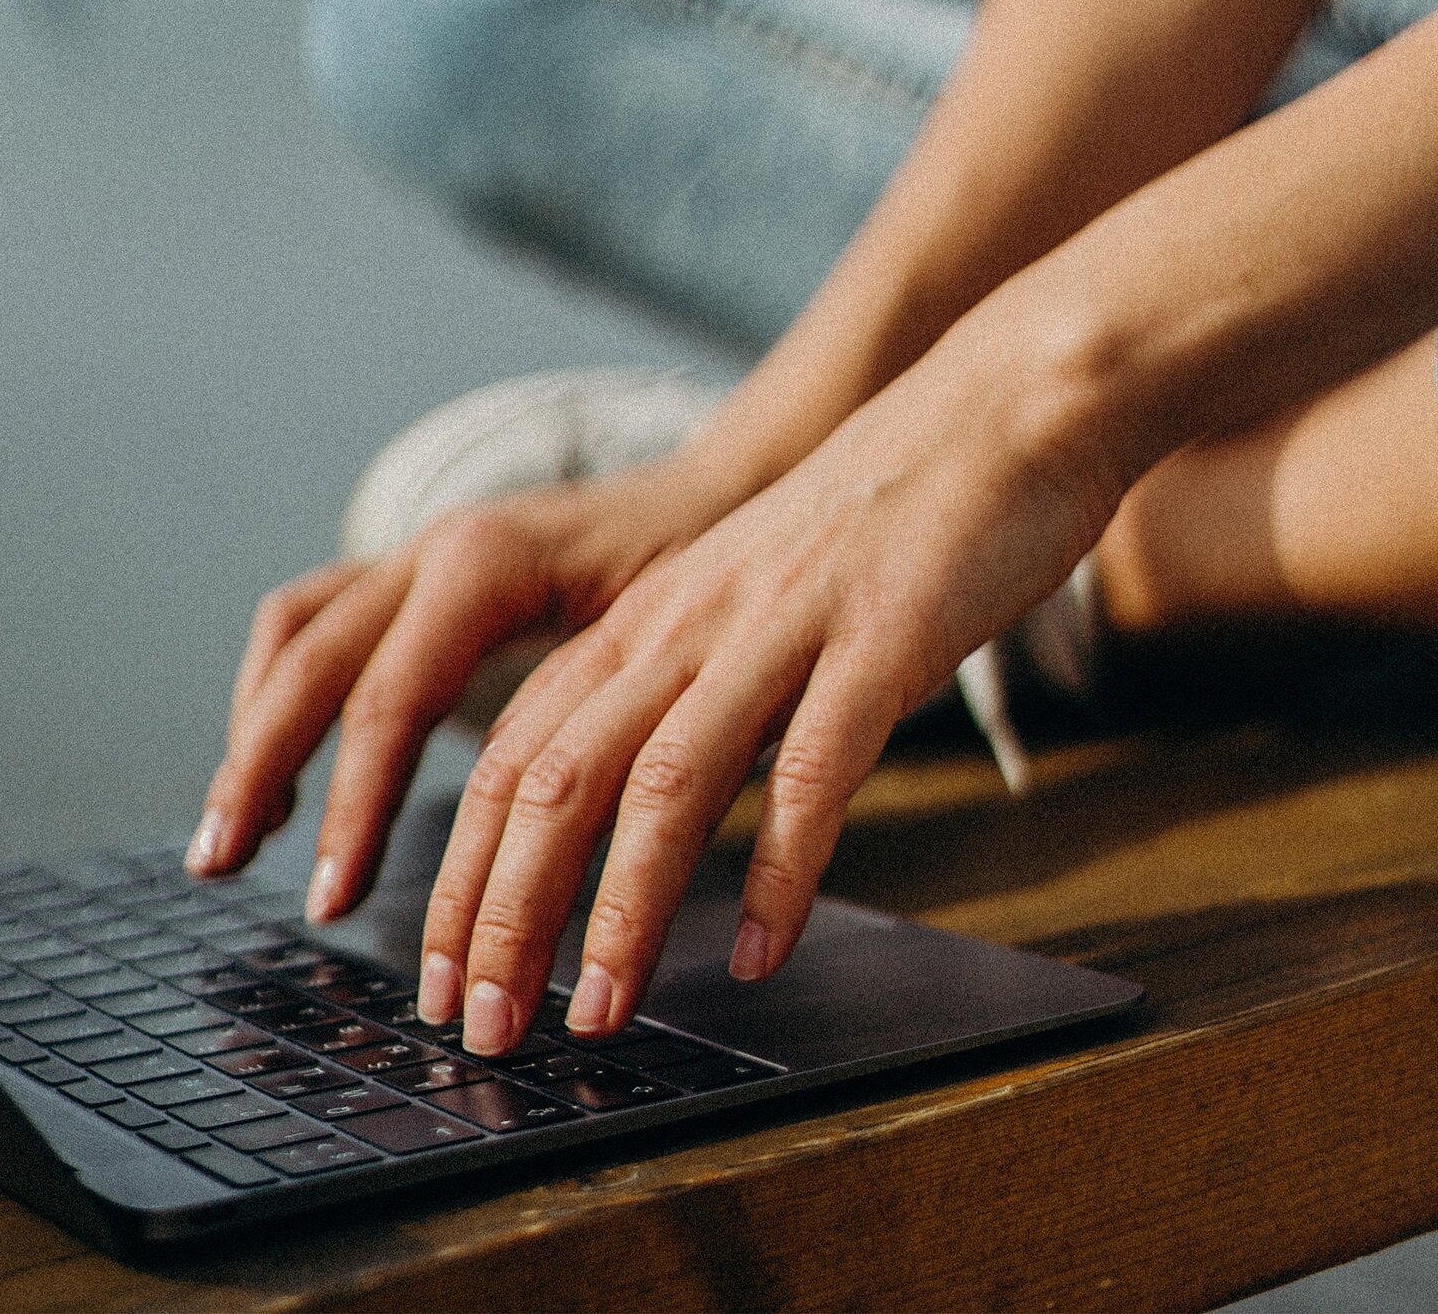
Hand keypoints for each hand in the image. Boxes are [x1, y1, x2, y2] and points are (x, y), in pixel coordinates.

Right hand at [189, 452, 744, 907]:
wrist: (720, 487)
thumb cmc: (711, 562)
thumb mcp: (669, 634)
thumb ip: (608, 716)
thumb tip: (566, 839)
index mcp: (490, 564)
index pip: (391, 697)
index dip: (354, 805)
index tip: (336, 897)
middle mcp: (437, 550)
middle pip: (313, 663)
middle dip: (257, 769)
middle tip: (224, 867)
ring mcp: (419, 555)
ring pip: (296, 634)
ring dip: (252, 732)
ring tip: (234, 835)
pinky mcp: (417, 573)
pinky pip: (315, 623)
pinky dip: (280, 696)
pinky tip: (284, 773)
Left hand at [415, 354, 1121, 1054]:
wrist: (994, 412)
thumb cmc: (868, 530)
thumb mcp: (738, 610)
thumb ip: (678, 699)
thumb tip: (620, 829)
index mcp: (640, 625)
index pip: (511, 764)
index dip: (463, 881)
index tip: (443, 982)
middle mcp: (684, 625)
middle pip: (553, 779)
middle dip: (500, 914)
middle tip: (481, 1026)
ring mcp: (778, 627)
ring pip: (663, 779)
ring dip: (618, 909)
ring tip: (597, 1013)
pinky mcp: (880, 636)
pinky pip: (818, 764)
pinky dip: (783, 866)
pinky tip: (760, 948)